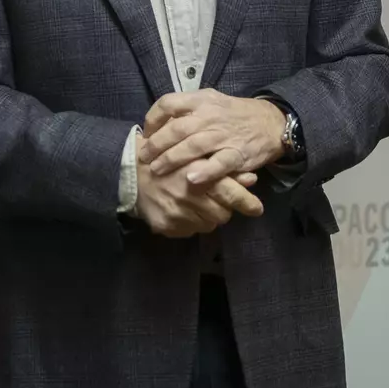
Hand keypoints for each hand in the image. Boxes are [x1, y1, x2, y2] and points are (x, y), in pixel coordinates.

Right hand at [135, 137, 263, 237]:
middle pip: (223, 215)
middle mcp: (188, 196)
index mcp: (198, 175)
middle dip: (223, 208)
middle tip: (216, 200)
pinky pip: (189, 231)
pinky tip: (182, 210)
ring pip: (207, 225)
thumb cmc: (168, 159)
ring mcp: (176, 213)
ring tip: (196, 203)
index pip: (231, 194)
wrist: (131, 172)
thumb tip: (251, 180)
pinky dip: (190, 223)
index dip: (247, 203)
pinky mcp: (165, 226)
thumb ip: (224, 168)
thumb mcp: (197, 156)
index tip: (257, 208)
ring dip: (207, 216)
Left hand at [140, 90, 286, 186]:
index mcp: (201, 100)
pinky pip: (219, 163)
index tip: (146, 133)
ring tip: (156, 171)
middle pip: (176, 129)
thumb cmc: (233, 114)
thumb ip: (187, 109)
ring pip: (193, 146)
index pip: (168, 103)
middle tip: (144, 158)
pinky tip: (191, 180)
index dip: (153, 119)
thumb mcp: (210, 101)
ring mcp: (224, 135)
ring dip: (172, 160)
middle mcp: (210, 116)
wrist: (271, 122)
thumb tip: (158, 123)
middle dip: (156, 145)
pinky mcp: (238, 153)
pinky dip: (205, 172)